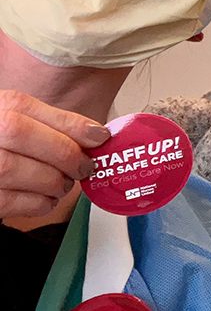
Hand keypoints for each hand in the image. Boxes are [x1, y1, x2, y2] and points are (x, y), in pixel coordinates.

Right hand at [0, 90, 108, 218]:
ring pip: (16, 169)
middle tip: (83, 167)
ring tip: (62, 183)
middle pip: (21, 135)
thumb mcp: (25, 122)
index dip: (68, 123)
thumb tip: (97, 135)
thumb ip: (54, 124)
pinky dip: (40, 202)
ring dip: (55, 181)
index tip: (100, 137)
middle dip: (64, 154)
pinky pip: (13, 202)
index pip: (25, 108)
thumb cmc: (10, 146)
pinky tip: (46, 197)